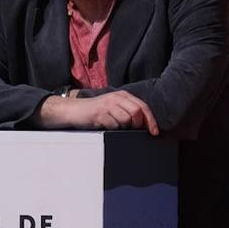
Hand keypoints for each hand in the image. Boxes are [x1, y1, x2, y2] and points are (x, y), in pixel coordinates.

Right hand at [44, 92, 158, 134]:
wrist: (74, 110)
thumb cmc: (95, 111)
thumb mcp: (113, 107)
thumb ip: (128, 111)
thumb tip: (144, 124)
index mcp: (123, 95)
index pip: (143, 107)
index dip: (151, 120)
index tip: (154, 132)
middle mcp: (116, 98)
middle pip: (136, 112)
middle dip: (137, 124)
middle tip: (130, 129)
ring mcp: (108, 105)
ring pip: (126, 119)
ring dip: (123, 127)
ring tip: (114, 125)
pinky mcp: (100, 113)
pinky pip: (113, 125)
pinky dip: (112, 128)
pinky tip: (105, 125)